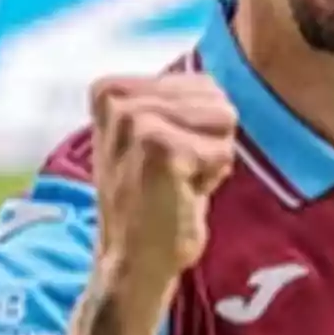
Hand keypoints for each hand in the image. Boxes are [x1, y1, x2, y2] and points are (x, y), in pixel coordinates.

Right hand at [89, 73, 236, 282]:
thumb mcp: (148, 134)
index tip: (165, 156)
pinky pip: (223, 151)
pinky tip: (179, 195)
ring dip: (209, 157)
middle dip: (206, 139)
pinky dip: (212, 177)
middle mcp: (117, 98)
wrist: (130, 261)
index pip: (201, 83)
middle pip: (215, 98)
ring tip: (175, 181)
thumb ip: (173, 99)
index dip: (196, 124)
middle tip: (172, 173)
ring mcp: (136, 122)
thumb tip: (220, 73)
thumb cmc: (149, 196)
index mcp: (110, 89)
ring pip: (223, 120)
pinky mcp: (161, 149)